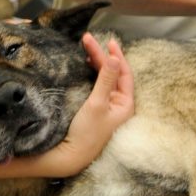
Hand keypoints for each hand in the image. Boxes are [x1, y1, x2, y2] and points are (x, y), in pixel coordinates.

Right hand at [41, 33, 134, 176]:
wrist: (70, 156)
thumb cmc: (86, 133)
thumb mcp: (97, 103)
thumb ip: (105, 79)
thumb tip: (114, 58)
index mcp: (125, 105)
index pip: (124, 74)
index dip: (117, 56)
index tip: (108, 41)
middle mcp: (118, 105)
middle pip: (112, 74)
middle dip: (101, 56)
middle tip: (88, 39)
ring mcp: (107, 108)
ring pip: (104, 78)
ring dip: (96, 63)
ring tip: (86, 48)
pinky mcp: (95, 110)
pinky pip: (97, 86)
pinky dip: (91, 74)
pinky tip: (85, 65)